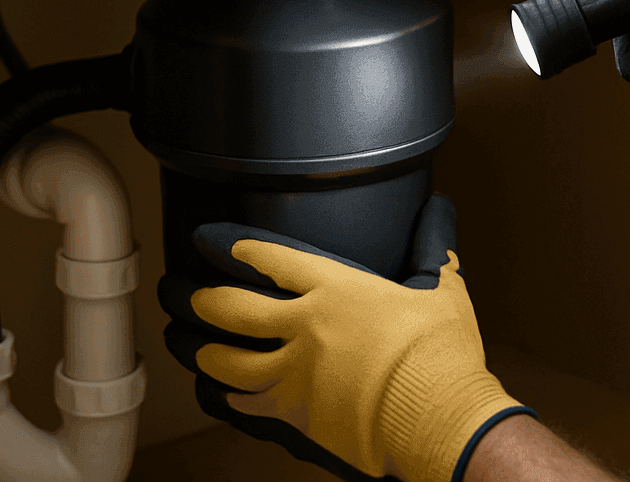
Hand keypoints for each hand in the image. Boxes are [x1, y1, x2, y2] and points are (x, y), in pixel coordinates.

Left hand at [160, 195, 531, 481]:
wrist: (436, 417)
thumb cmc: (440, 355)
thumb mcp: (442, 290)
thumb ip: (433, 248)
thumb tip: (440, 211)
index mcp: (337, 288)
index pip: (274, 259)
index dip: (239, 247)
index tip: (217, 242)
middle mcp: (305, 326)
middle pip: (235, 307)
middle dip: (205, 298)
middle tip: (186, 293)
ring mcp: (295, 372)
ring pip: (229, 359)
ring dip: (202, 349)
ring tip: (188, 343)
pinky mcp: (296, 413)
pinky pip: (246, 403)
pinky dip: (226, 396)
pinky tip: (216, 392)